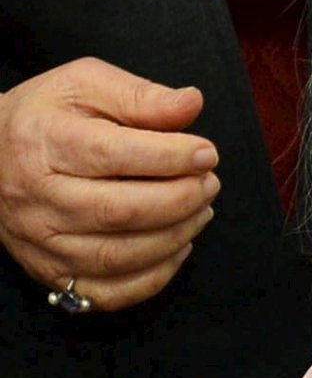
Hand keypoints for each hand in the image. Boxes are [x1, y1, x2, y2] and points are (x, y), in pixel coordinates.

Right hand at [0, 59, 216, 311]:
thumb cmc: (46, 118)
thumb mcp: (85, 85)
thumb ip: (140, 95)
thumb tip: (191, 104)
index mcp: (44, 142)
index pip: (112, 155)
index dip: (171, 157)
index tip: (206, 153)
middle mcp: (37, 197)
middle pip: (120, 211)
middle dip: (180, 199)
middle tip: (209, 183)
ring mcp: (41, 241)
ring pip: (118, 255)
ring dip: (175, 236)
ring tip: (201, 210)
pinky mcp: (50, 272)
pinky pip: (108, 292)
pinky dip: (153, 276)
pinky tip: (177, 247)